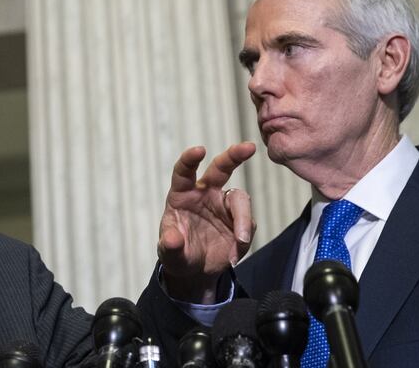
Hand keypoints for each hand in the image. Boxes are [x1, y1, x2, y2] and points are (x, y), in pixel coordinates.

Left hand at [158, 142, 255, 302]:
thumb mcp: (169, 253)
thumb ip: (170, 246)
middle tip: (249, 147)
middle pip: (221, 167)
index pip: (185, 171)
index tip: (199, 150)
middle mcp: (205, 193)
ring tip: (240, 242)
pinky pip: (248, 224)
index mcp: (183, 194)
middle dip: (234, 155)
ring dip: (242, 219)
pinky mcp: (240, 220)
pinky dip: (243, 240)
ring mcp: (224, 205)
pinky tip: (233, 256)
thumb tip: (172, 240)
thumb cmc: (177, 253)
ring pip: (239, 198)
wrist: (196, 270)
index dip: (190, 159)